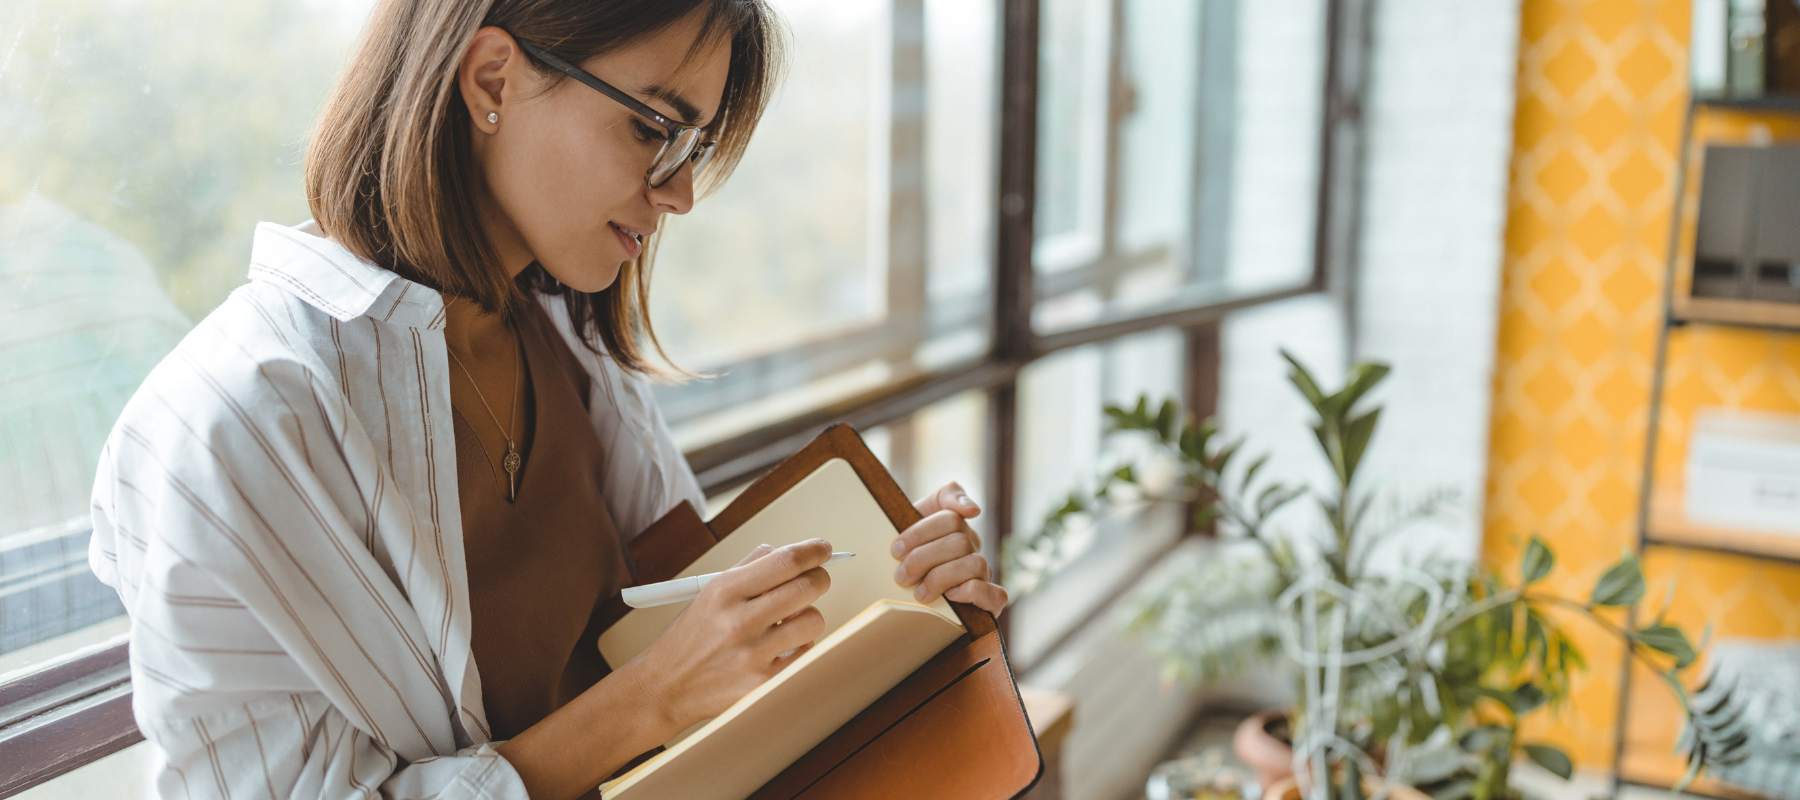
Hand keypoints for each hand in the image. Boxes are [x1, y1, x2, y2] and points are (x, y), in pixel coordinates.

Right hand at [628, 539, 832, 731]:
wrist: (666, 687)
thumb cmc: (691, 637)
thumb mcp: (708, 592)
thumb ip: (749, 568)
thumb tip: (791, 552)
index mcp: (725, 591)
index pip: (785, 561)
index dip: (814, 551)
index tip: (823, 549)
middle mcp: (739, 621)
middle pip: (807, 588)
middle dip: (819, 579)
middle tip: (815, 581)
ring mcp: (753, 655)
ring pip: (813, 620)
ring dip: (807, 616)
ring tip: (788, 621)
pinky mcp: (763, 683)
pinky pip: (806, 652)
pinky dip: (799, 646)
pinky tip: (780, 646)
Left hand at [891, 482, 1007, 614]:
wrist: (903, 602)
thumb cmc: (908, 561)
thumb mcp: (910, 524)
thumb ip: (941, 499)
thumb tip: (973, 508)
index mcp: (955, 527)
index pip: (949, 517)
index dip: (920, 533)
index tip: (896, 550)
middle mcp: (972, 547)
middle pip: (959, 542)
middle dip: (924, 559)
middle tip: (902, 575)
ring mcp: (984, 574)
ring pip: (975, 564)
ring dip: (941, 578)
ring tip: (919, 592)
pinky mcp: (991, 601)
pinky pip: (995, 594)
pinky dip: (970, 593)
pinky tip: (949, 596)